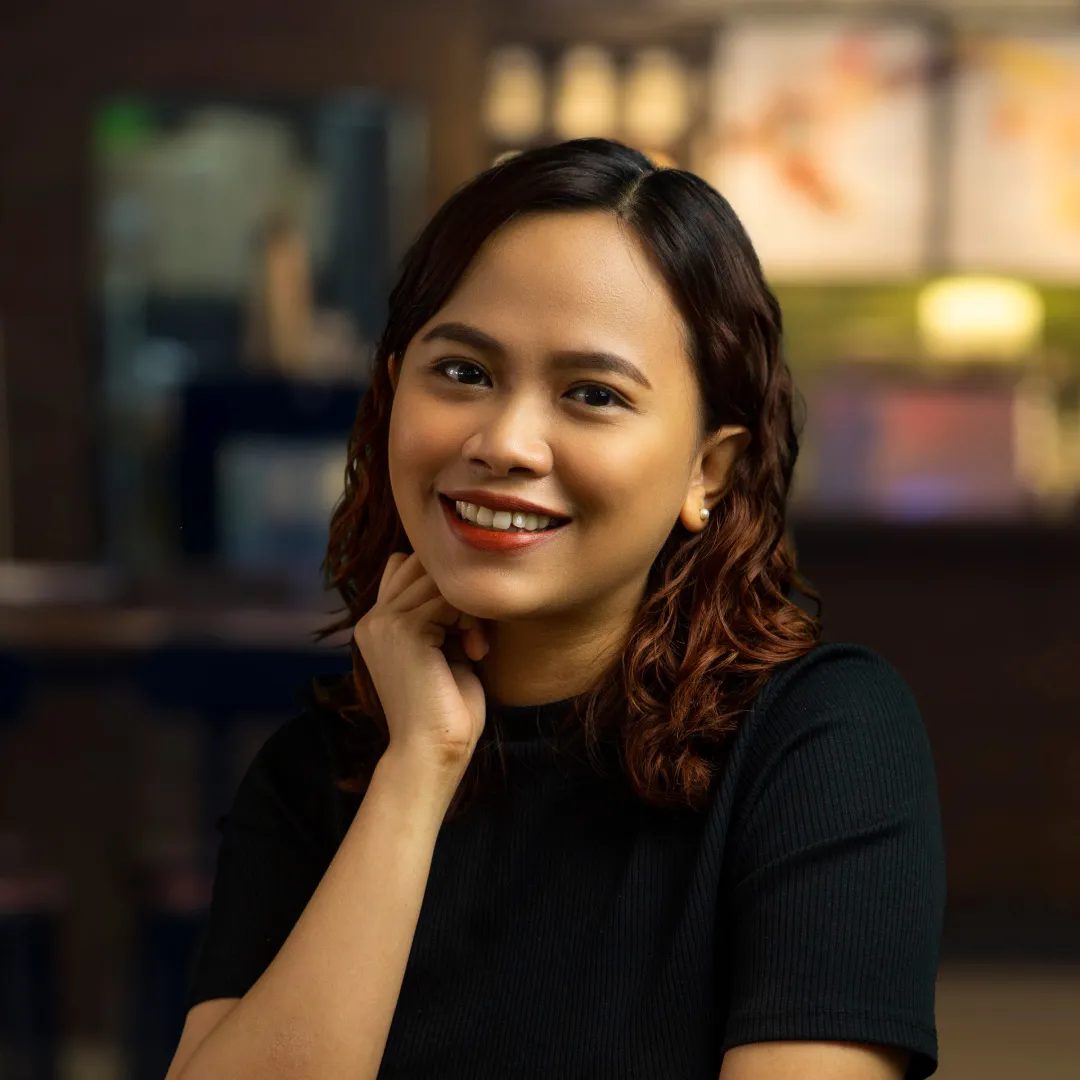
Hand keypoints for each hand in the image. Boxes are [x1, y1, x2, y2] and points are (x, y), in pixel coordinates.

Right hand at [353, 552, 489, 777]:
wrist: (433, 750)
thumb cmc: (447, 706)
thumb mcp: (442, 648)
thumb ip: (439, 613)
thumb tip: (460, 574)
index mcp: (376, 623)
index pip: (406, 565)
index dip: (444, 584)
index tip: (464, 625)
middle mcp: (372, 617)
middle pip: (423, 565)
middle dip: (458, 591)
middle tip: (473, 633)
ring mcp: (384, 621)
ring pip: (438, 579)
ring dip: (468, 608)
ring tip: (474, 645)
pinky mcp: (403, 629)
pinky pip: (449, 598)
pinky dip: (470, 621)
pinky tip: (473, 652)